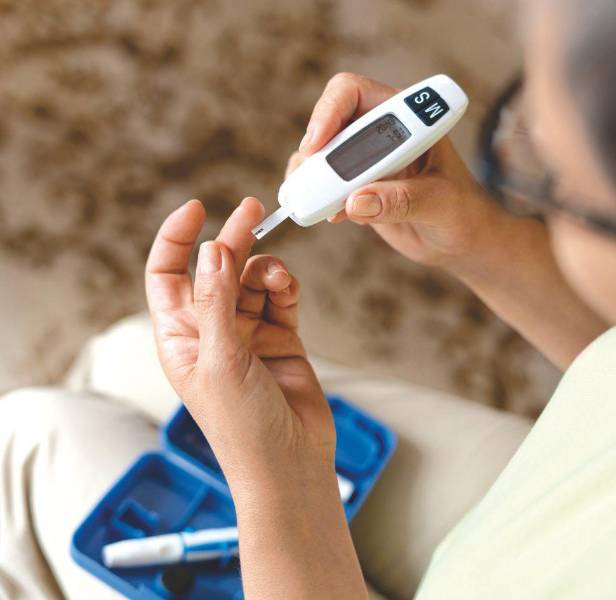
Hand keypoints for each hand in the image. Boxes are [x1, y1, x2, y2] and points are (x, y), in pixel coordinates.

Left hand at [145, 197, 334, 483]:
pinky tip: (288, 287)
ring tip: (278, 277)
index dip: (176, 239)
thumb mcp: (220, 361)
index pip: (167, 274)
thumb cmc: (241, 426)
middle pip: (216, 269)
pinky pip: (281, 297)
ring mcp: (248, 334)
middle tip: (253, 209)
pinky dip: (285, 286)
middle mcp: (211, 331)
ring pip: (253, 280)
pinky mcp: (281, 338)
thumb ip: (216, 303)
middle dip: (233, 239)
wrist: (288, 462)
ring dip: (266, 270)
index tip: (197, 209)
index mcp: (180, 337)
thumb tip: (212, 250)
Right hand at [292, 72, 503, 268]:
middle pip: (327, 123)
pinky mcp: (353, 188)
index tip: (318, 143)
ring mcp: (363, 160)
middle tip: (311, 181)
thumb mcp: (440, 202)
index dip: (329, 110)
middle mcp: (378, 131)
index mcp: (404, 116)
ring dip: (309, 177)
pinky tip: (330, 216)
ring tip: (317, 203)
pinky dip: (315, 199)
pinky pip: (320, 186)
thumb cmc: (462, 210)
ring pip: (318, 155)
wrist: (459, 240)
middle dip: (314, 150)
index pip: (354, 92)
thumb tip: (356, 202)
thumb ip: (402, 200)